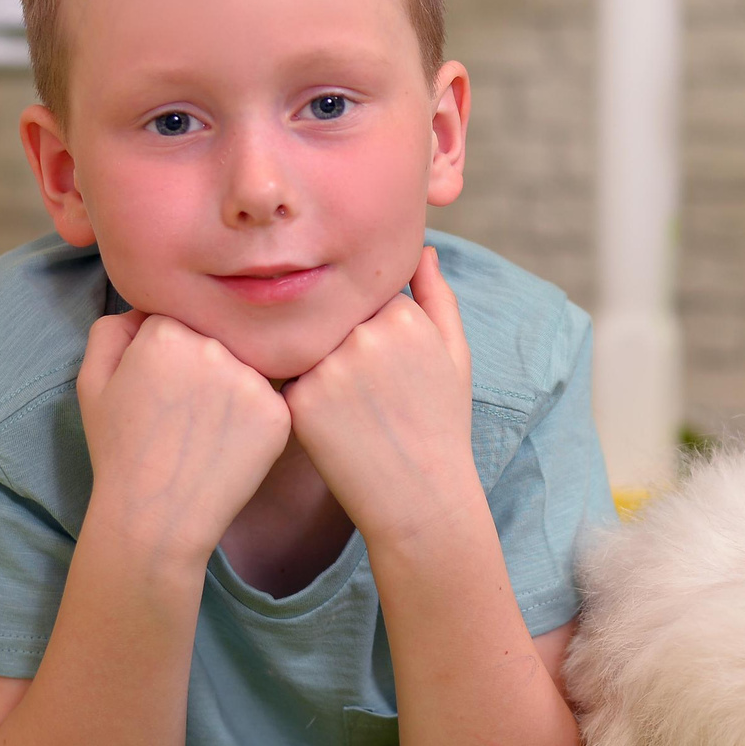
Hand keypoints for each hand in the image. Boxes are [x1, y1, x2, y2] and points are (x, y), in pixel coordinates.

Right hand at [77, 310, 291, 564]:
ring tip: (202, 431)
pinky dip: (252, 419)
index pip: (175, 320)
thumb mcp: (91, 382)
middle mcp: (212, 347)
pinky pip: (268, 400)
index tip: (158, 390)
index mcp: (165, 332)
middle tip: (181, 415)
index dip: (164, 356)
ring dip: (228, 389)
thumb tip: (145, 308)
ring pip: (243, 367)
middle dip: (199, 368)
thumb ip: (112, 329)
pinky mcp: (278, 413)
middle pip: (213, 339)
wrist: (155, 517)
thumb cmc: (119, 450)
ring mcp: (249, 379)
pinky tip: (226, 445)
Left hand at [284, 247, 477, 547]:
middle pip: (334, 318)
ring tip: (351, 410)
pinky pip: (289, 380)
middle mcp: (363, 334)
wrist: (420, 497)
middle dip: (342, 344)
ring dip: (319, 367)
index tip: (387, 367)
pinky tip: (331, 427)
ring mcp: (328, 367)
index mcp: (403, 315)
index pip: (365, 296)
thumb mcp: (456, 355)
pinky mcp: (299, 400)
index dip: (372, 328)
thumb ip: (438, 296)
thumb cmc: (442, 423)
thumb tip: (421, 248)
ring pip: (307, 345)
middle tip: (367, 392)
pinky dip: (303, 397)